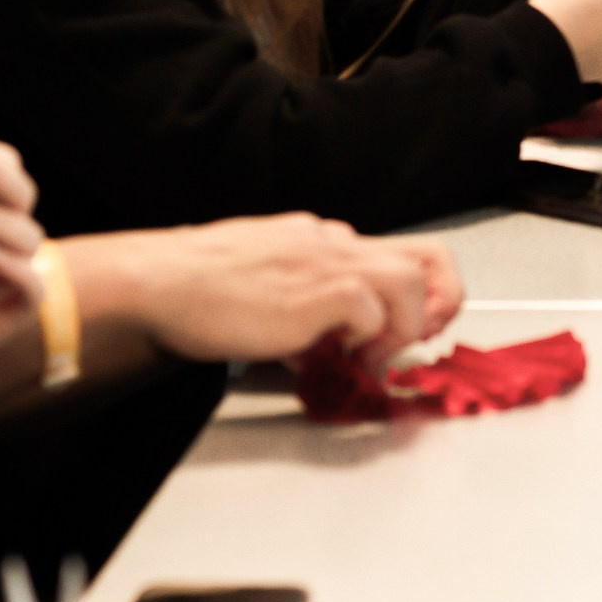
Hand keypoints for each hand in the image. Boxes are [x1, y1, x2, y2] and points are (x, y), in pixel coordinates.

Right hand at [121, 214, 458, 364]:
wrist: (160, 284)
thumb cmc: (197, 290)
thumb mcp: (263, 289)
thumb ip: (303, 311)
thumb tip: (326, 350)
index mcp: (319, 239)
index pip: (393, 252)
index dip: (419, 292)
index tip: (412, 327)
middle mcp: (331, 242)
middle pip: (427, 257)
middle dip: (441, 302)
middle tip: (423, 339)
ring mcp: (326, 263)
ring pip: (409, 280)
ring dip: (403, 327)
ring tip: (373, 358)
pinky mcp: (318, 291)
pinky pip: (371, 312)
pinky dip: (368, 343)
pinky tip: (340, 362)